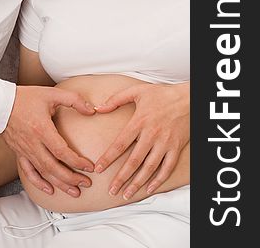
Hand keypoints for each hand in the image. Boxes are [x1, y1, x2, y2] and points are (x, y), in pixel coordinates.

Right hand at [3, 85, 95, 196]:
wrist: (0, 103)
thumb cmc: (26, 98)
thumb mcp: (52, 94)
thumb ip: (74, 100)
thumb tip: (91, 110)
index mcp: (41, 129)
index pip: (61, 151)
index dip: (77, 162)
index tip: (89, 167)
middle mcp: (33, 143)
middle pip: (53, 167)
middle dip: (71, 178)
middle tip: (86, 183)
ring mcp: (25, 150)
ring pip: (43, 172)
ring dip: (59, 184)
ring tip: (74, 191)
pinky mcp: (19, 153)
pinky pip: (28, 172)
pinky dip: (38, 183)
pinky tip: (49, 189)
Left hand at [94, 82, 189, 198]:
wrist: (188, 98)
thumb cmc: (161, 94)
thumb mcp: (137, 91)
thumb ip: (116, 99)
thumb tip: (98, 108)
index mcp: (139, 121)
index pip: (120, 144)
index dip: (108, 158)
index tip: (98, 169)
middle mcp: (151, 134)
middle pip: (133, 161)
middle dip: (121, 177)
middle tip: (111, 190)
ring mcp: (165, 143)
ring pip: (149, 168)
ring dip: (137, 183)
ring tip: (126, 194)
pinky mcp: (176, 148)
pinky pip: (167, 168)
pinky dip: (158, 180)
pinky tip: (149, 188)